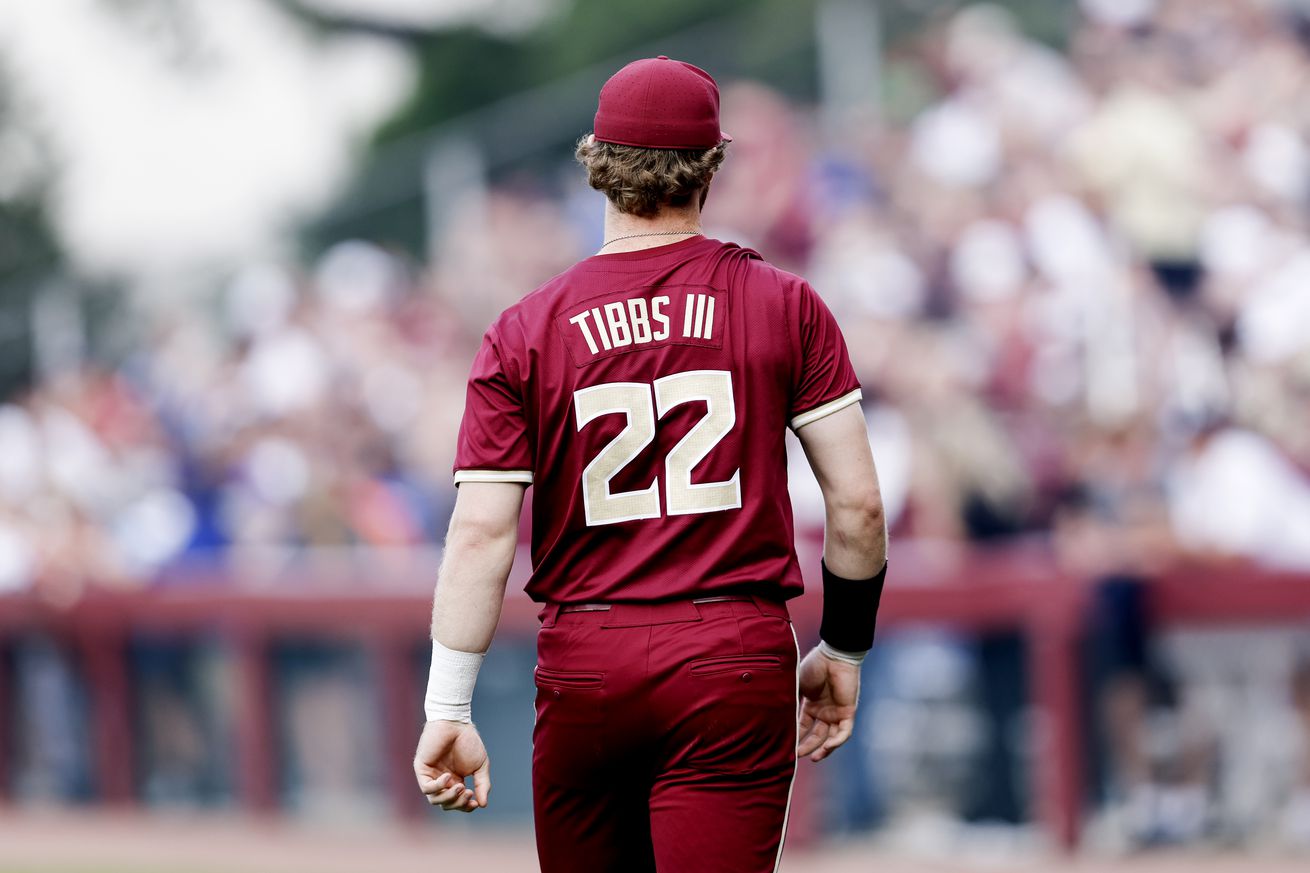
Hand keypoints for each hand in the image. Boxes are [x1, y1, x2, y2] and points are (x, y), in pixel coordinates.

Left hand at [413, 719, 490, 811]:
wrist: (456, 723)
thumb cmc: (468, 741)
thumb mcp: (480, 766)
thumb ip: (482, 784)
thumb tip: (483, 805)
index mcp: (455, 781)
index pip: (457, 803)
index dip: (465, 807)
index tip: (475, 803)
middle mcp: (441, 781)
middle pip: (445, 804)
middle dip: (458, 803)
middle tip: (469, 793)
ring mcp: (430, 775)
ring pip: (434, 800)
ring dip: (449, 797)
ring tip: (460, 787)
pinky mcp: (422, 769)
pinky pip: (426, 787)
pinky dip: (438, 787)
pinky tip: (448, 777)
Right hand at [797, 646, 859, 761]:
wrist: (833, 656)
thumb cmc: (814, 666)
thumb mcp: (796, 685)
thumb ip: (786, 697)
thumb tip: (767, 709)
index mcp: (812, 705)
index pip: (803, 726)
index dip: (795, 737)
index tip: (786, 747)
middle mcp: (824, 711)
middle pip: (816, 735)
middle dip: (807, 746)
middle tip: (796, 756)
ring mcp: (836, 712)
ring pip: (831, 737)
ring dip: (823, 749)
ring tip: (813, 758)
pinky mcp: (848, 712)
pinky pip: (844, 732)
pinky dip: (836, 742)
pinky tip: (826, 747)